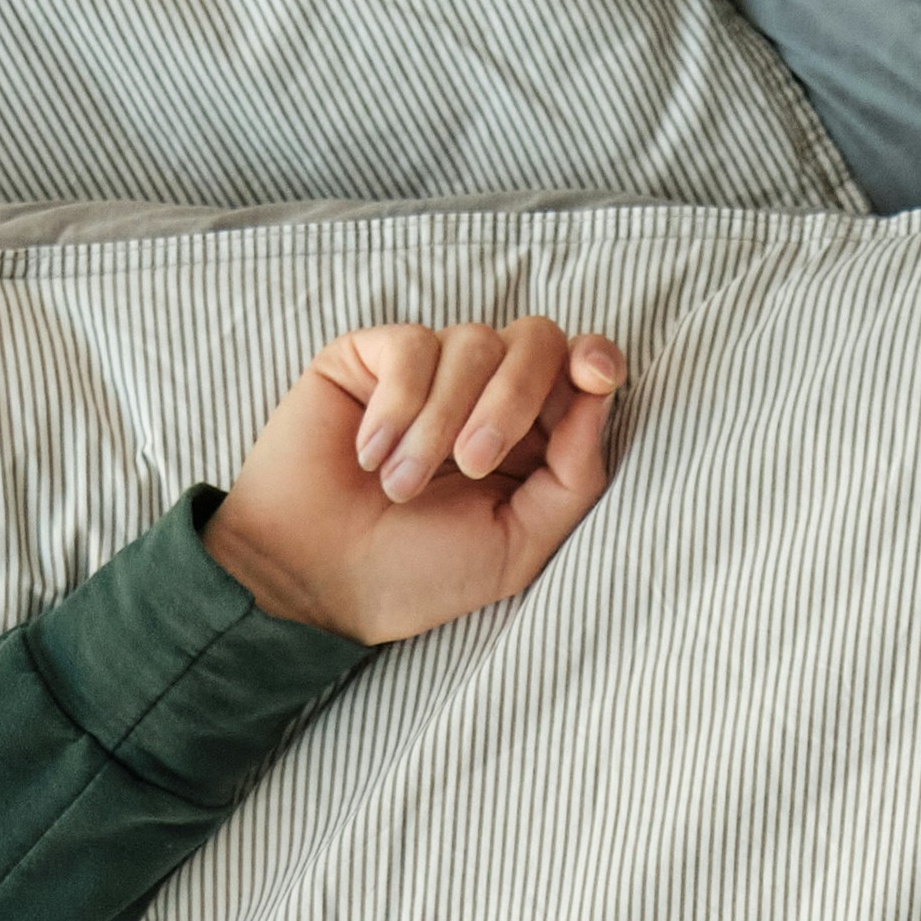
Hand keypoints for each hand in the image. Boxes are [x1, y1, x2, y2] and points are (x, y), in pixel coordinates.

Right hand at [205, 317, 625, 645]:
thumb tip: (602, 395)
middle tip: (473, 465)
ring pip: (473, 340)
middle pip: (536, 338)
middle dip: (514, 399)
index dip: (595, 359)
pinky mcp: (368, 356)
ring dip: (442, 422)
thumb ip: (573, 476)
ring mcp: (426, 371)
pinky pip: (410, 345)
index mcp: (529, 437)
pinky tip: (369, 456)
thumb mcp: (518, 545)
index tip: (597, 375)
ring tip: (401, 486)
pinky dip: (397, 407)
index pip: (578, 368)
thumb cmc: (416, 573)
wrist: (318, 581)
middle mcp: (483, 394)